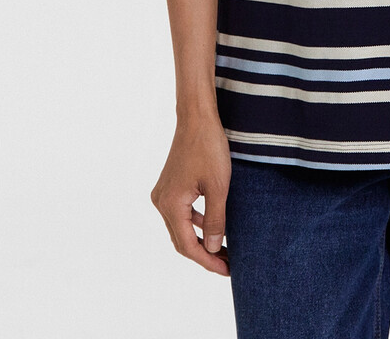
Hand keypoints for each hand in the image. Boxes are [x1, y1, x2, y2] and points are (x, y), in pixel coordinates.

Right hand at [150, 113, 232, 275]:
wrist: (196, 118)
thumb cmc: (208, 148)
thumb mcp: (218, 186)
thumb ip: (216, 220)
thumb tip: (213, 248)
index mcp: (171, 205)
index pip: (188, 246)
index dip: (208, 261)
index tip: (227, 270)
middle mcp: (161, 203)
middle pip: (181, 240)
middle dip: (205, 254)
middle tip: (228, 264)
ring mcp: (163, 194)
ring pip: (180, 228)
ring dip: (200, 240)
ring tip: (223, 249)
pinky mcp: (168, 186)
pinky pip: (181, 213)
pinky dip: (196, 223)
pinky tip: (212, 226)